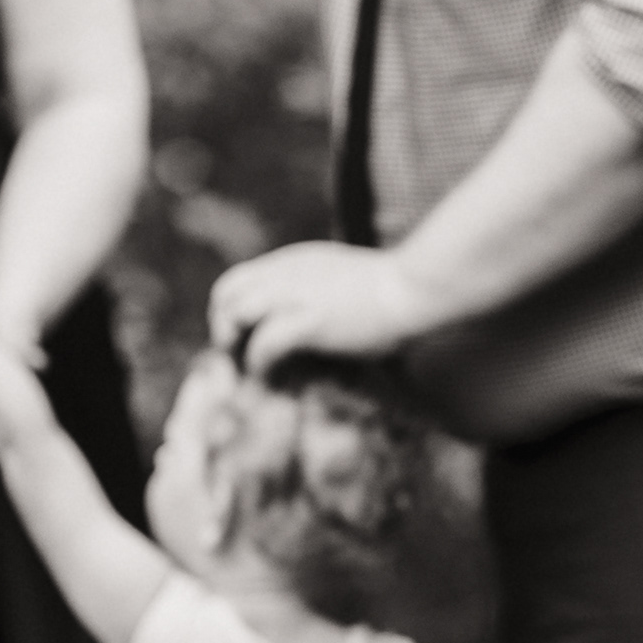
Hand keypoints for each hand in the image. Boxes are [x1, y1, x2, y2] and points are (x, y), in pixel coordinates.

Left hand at [208, 243, 429, 373]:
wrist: (417, 288)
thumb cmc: (395, 291)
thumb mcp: (344, 282)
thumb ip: (319, 294)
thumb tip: (305, 330)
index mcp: (295, 262)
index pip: (238, 281)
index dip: (231, 314)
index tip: (243, 342)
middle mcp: (288, 272)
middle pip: (226, 294)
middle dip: (225, 329)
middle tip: (240, 360)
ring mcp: (296, 294)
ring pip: (235, 314)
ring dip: (237, 347)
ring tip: (255, 373)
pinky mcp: (308, 320)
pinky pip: (264, 344)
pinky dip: (261, 366)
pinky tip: (276, 380)